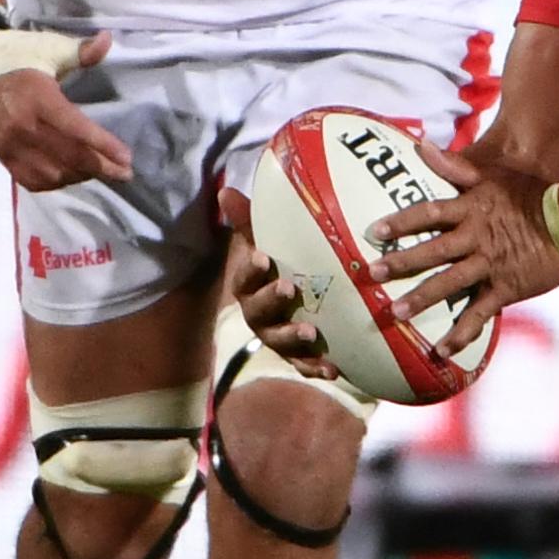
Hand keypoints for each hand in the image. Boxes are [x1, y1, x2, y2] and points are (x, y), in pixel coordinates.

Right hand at [0, 31, 132, 191]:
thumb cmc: (19, 55)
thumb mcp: (51, 48)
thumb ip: (82, 51)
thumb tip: (107, 39)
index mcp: (39, 98)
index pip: (77, 129)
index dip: (104, 146)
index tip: (127, 159)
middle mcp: (23, 126)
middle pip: (69, 156)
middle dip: (102, 168)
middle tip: (124, 173)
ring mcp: (9, 143)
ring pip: (52, 173)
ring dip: (79, 175)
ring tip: (98, 171)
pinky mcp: (0, 153)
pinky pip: (30, 179)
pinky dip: (54, 182)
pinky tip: (69, 176)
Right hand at [217, 187, 340, 380]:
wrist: (301, 300)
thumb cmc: (281, 265)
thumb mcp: (266, 241)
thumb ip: (249, 221)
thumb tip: (225, 189)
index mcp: (249, 286)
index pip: (244, 277)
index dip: (251, 269)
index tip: (263, 257)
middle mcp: (258, 313)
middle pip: (258, 311)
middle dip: (271, 300)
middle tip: (288, 288)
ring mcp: (277, 336)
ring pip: (279, 341)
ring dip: (293, 337)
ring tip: (311, 331)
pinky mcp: (298, 356)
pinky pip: (303, 365)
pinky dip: (316, 368)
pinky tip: (333, 368)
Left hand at [363, 139, 558, 357]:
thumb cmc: (532, 195)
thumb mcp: (493, 176)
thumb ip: (455, 165)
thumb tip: (420, 145)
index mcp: (471, 210)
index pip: (429, 213)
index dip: (401, 222)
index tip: (374, 231)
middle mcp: (476, 238)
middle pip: (432, 250)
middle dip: (401, 262)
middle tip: (373, 273)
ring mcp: (490, 266)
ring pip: (450, 284)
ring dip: (422, 299)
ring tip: (395, 312)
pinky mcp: (505, 289)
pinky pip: (479, 315)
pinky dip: (460, 334)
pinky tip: (441, 351)